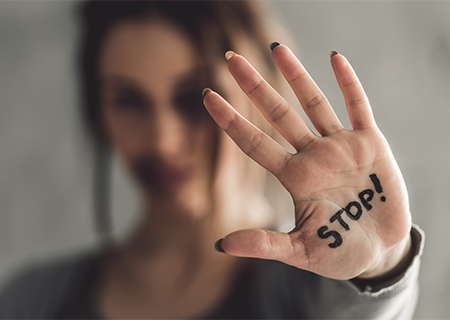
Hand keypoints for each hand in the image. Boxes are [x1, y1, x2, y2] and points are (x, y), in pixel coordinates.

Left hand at [202, 45, 411, 280]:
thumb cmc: (339, 254)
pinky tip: (335, 58)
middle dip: (255, 87)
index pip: (254, 143)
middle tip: (231, 58)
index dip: (230, 121)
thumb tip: (220, 245)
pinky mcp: (370, 144)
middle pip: (278, 114)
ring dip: (296, 75)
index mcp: (294, 178)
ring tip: (276, 49)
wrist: (380, 253)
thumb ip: (264, 244)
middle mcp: (313, 156)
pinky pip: (357, 107)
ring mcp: (340, 147)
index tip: (207, 96)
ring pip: (313, 103)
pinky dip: (348, 83)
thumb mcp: (301, 252)